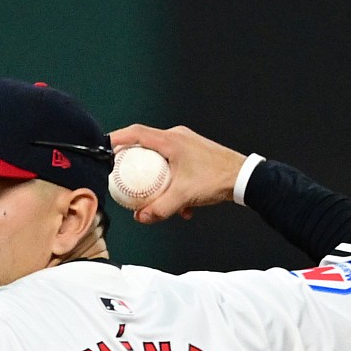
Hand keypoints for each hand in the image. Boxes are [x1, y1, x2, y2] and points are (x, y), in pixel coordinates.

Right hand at [104, 125, 250, 224]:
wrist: (244, 177)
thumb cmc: (216, 179)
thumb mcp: (184, 196)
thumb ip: (159, 208)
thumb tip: (141, 217)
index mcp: (171, 141)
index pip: (137, 133)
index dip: (118, 138)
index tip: (105, 147)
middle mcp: (177, 137)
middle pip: (146, 145)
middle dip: (134, 162)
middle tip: (123, 176)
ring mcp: (187, 143)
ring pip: (160, 157)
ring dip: (155, 176)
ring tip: (154, 195)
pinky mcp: (194, 152)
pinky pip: (174, 164)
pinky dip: (171, 181)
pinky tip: (180, 203)